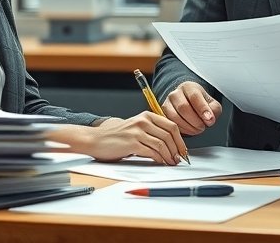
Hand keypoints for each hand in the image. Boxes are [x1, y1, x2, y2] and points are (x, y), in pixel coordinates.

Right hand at [51, 112, 185, 163]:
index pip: (171, 126)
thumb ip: (152, 132)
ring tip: (171, 163)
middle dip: (177, 149)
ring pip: (162, 144)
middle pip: (169, 135)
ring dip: (169, 156)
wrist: (96, 140)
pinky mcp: (132, 143)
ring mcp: (137, 131)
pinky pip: (152, 152)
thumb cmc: (117, 138)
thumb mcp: (137, 129)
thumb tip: (171, 146)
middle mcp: (143, 121)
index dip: (180, 140)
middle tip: (179, 159)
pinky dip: (160, 159)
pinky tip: (161, 163)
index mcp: (147, 116)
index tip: (183, 150)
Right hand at [162, 81, 221, 135]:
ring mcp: (167, 103)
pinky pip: (170, 123)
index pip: (194, 96)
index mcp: (188, 87)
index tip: (210, 119)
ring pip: (175, 117)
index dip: (203, 109)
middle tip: (203, 127)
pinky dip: (181, 130)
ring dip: (188, 126)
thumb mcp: (211, 104)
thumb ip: (214, 109)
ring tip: (197, 129)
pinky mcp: (163, 114)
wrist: (188, 104)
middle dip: (195, 120)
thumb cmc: (200, 104)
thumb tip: (209, 119)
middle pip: (183, 107)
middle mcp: (175, 93)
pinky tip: (189, 130)